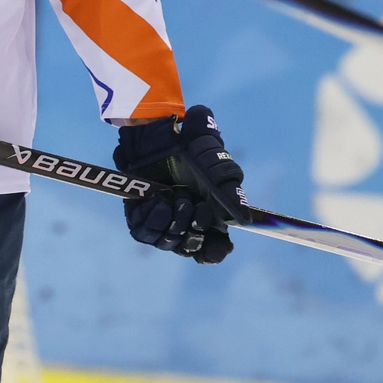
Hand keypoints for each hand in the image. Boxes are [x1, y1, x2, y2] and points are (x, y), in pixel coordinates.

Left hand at [118, 105, 246, 264]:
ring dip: (171, 223)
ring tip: (172, 197)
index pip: (213, 248)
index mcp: (208, 215)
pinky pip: (143, 232)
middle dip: (192, 229)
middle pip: (190, 247)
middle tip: (190, 202)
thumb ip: (230, 193)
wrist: (158, 131)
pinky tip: (156, 201)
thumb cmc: (192, 147)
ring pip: (166, 242)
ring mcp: (162, 219)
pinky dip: (151, 220)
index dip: (214, 252)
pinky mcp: (139, 214)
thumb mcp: (216, 166)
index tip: (220, 245)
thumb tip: (243, 220)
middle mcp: (185, 221)